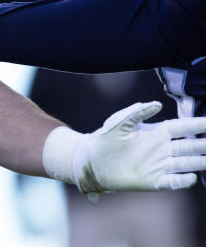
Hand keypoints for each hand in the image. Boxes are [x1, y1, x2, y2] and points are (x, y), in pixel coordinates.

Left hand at [45, 101, 205, 198]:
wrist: (92, 160)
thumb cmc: (105, 138)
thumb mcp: (120, 122)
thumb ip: (137, 112)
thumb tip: (157, 104)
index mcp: (155, 132)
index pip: (182, 128)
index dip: (198, 125)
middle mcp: (161, 149)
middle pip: (190, 146)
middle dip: (205, 144)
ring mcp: (159, 165)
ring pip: (187, 163)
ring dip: (200, 162)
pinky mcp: (153, 181)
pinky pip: (174, 182)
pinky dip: (184, 180)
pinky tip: (192, 177)